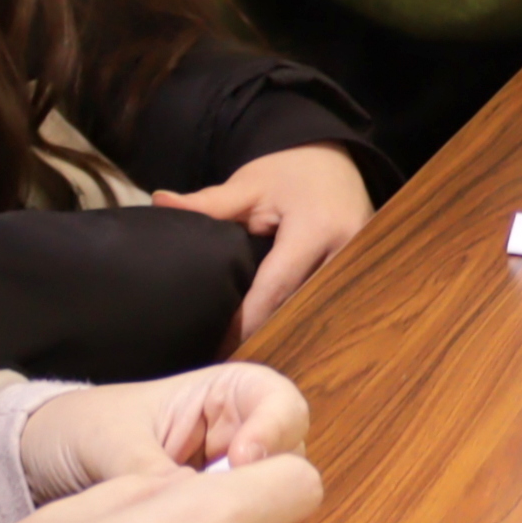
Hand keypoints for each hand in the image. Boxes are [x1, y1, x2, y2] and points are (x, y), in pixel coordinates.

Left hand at [19, 363, 311, 494]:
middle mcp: (237, 437)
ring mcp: (226, 482)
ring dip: (245, 519)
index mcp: (222, 396)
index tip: (244, 458)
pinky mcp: (210, 521)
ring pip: (268, 502)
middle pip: (288, 458)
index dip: (275, 428)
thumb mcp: (111, 441)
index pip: (281, 403)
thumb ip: (151, 469)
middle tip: (228, 508)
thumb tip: (187, 505)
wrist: (37, 463)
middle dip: (266, 483)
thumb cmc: (77, 429)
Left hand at [154, 146, 375, 340]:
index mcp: (316, 228)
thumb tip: (158, 201)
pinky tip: (282, 336)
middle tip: (234, 361)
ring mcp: (360, 264)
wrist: (337, 161)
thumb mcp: (248, 185)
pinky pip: (330, 303)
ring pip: (319, 311)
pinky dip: (305, 318)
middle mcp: (347, 250)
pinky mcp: (363, 273)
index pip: (276, 289)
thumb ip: (207, 203)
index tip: (220, 349)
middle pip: (301, 307)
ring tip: (255, 356)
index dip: (246, 322)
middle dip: (268, 334)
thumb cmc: (288, 173)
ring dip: (289, 330)